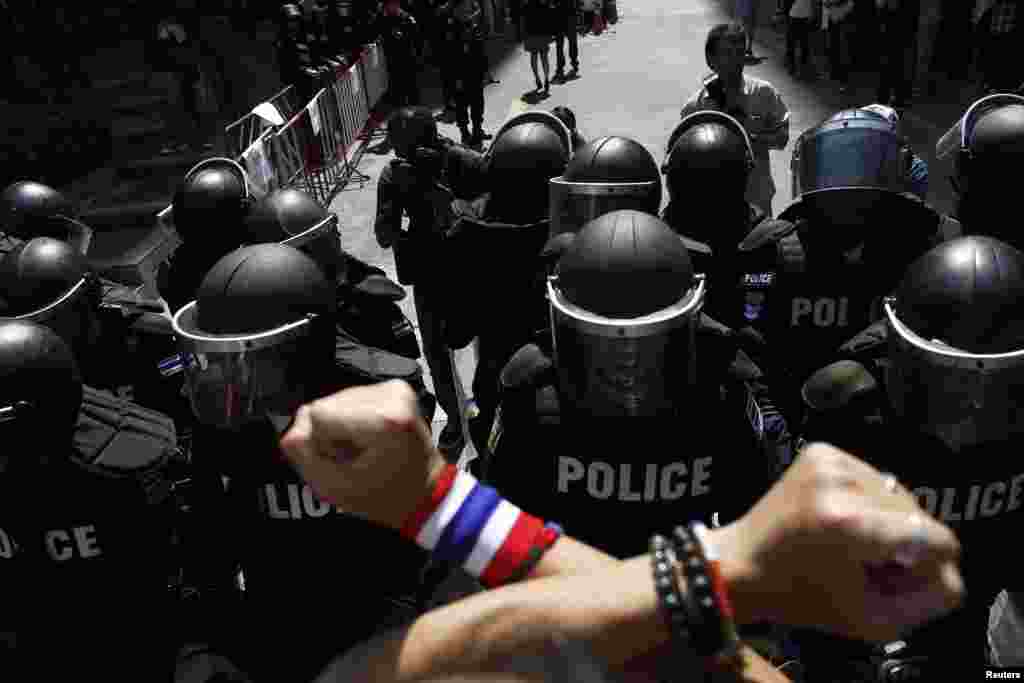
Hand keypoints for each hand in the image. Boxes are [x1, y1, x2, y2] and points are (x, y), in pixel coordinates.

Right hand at [279, 380, 444, 530]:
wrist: (425, 492)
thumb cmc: (383, 497)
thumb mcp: (334, 488)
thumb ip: (303, 455)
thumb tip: (291, 430)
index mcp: (383, 419)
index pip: (318, 413)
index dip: (321, 442)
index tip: (341, 461)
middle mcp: (392, 395)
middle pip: (327, 403)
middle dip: (331, 433)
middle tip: (353, 457)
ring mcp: (395, 389)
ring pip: (336, 399)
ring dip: (342, 427)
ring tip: (363, 449)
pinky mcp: (395, 388)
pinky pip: (352, 398)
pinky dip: (354, 420)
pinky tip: (370, 439)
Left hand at [713, 442, 963, 642]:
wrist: (741, 563)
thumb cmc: (802, 596)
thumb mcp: (873, 619)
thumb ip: (929, 598)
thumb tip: (950, 568)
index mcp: (852, 524)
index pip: (937, 538)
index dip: (927, 566)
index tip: (897, 578)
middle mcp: (841, 483)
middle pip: (919, 514)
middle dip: (905, 543)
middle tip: (868, 564)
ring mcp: (829, 461)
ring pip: (899, 493)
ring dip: (887, 520)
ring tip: (850, 543)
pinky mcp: (821, 452)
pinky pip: (874, 477)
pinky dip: (867, 500)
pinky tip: (839, 519)